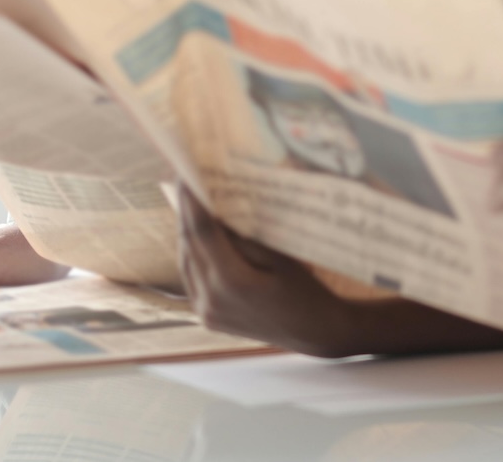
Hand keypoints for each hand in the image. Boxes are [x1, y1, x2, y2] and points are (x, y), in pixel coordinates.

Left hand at [176, 189, 359, 355]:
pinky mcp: (206, 316)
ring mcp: (205, 311)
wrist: (317, 333)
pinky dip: (193, 251)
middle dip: (186, 208)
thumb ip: (246, 234)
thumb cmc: (307, 291)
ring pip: (186, 259)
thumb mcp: (281, 257)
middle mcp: (211, 300)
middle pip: (189, 243)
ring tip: (192, 199)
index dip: (191, 198)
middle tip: (187, 176)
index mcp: (231, 283)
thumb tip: (218, 205)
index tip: (186, 169)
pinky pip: (191, 276)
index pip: (202, 230)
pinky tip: (198, 233)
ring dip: (187, 228)